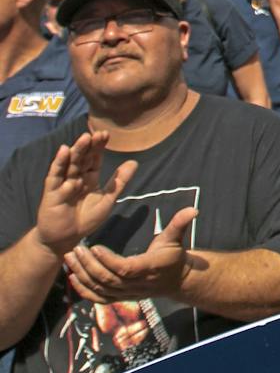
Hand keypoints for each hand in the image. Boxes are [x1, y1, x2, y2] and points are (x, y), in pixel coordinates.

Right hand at [35, 133, 137, 257]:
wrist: (67, 238)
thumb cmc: (86, 219)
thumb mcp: (108, 199)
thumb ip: (119, 181)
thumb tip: (134, 161)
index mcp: (89, 177)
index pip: (94, 158)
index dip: (99, 147)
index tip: (106, 134)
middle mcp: (76, 177)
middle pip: (83, 158)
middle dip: (89, 146)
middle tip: (98, 134)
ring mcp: (63, 183)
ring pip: (70, 164)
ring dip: (76, 151)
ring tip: (84, 138)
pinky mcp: (52, 192)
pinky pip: (55, 177)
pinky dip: (59, 165)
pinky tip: (64, 152)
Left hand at [64, 207, 199, 302]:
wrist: (178, 280)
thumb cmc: (173, 255)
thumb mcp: (177, 238)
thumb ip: (180, 224)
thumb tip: (193, 210)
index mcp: (149, 268)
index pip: (125, 268)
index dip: (108, 260)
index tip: (95, 246)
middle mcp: (138, 284)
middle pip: (108, 279)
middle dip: (89, 265)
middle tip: (75, 249)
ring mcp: (128, 293)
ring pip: (101, 289)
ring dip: (82, 275)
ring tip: (70, 258)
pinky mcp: (121, 297)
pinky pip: (99, 299)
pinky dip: (84, 291)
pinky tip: (72, 277)